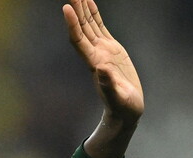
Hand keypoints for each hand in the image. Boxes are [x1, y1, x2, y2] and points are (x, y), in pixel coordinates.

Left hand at [63, 0, 143, 126]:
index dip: (72, 25)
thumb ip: (108, 85)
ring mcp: (102, 50)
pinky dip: (93, 14)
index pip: (79, 40)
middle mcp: (95, 54)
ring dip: (82, 8)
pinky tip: (89, 3)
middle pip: (81, 28)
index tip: (66, 8)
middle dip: (75, 10)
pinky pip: (99, 27)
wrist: (126, 110)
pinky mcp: (111, 49)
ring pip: (88, 24)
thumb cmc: (122, 107)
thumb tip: (100, 69)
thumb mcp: (118, 98)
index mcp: (95, 63)